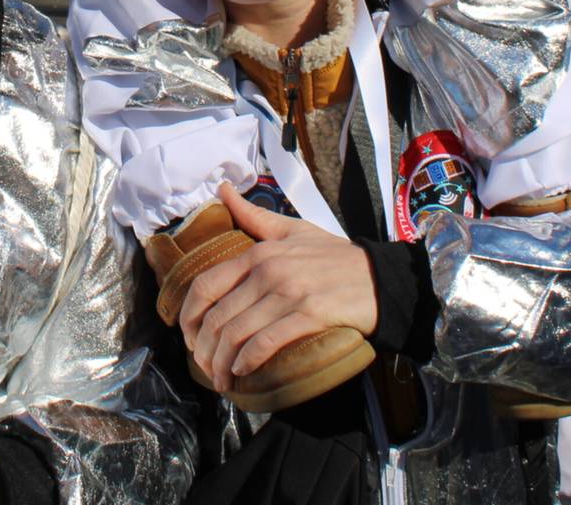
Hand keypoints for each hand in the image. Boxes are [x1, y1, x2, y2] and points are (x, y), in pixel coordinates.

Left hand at [178, 184, 378, 393]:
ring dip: (222, 363)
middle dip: (203, 350)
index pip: (206, 285)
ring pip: (237, 333)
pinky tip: (243, 372)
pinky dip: (248, 361)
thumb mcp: (292, 230)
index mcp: (258, 253)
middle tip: (204, 368)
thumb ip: (254, 216)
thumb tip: (222, 189)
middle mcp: (268, 271)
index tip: (189, 338)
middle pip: (218, 316)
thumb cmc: (335, 256)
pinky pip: (265, 342)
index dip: (189, 317)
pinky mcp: (308, 314)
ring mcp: (288, 293)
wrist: (381, 277)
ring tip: (221, 380)